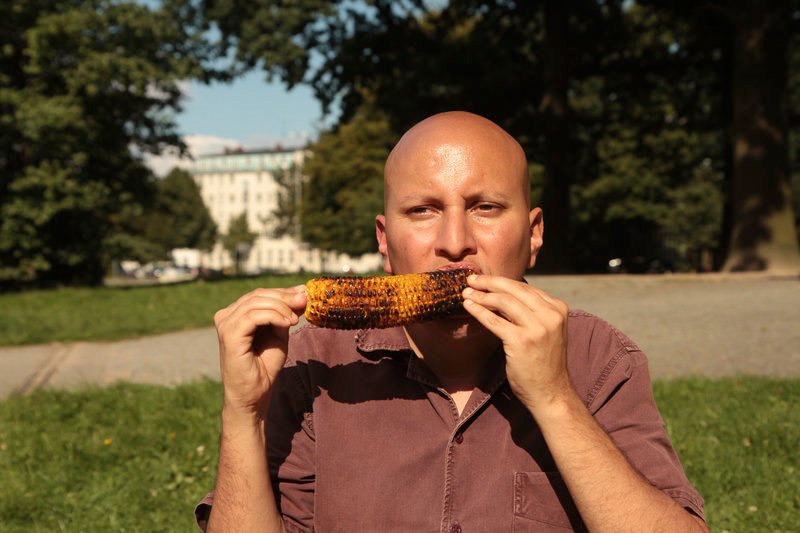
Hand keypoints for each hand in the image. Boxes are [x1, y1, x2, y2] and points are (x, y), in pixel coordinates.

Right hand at [213, 285, 306, 421]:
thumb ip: (286, 314)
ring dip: (282, 307)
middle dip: (285, 297)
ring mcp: (225, 325)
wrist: (253, 396)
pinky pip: (254, 316)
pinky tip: (288, 323)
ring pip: (256, 302)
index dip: (283, 292)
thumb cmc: (264, 367)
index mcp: (235, 315)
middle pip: (258, 295)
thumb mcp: (279, 334)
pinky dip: (274, 316)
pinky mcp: (229, 335)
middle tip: (305, 301)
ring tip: (296, 319)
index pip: (259, 294)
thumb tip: (301, 293)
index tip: (305, 294)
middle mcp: (226, 316)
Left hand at [462, 275, 571, 413]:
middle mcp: (551, 315)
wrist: (551, 393)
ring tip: (466, 293)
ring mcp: (538, 328)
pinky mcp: (521, 341)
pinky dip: (478, 311)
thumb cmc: (544, 363)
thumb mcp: (546, 330)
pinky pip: (494, 320)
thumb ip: (532, 312)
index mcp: (558, 309)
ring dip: (481, 295)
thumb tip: (502, 294)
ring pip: (503, 301)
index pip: (525, 288)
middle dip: (489, 282)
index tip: (484, 280)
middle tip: (471, 279)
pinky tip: (468, 307)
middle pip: (514, 289)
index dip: (501, 282)